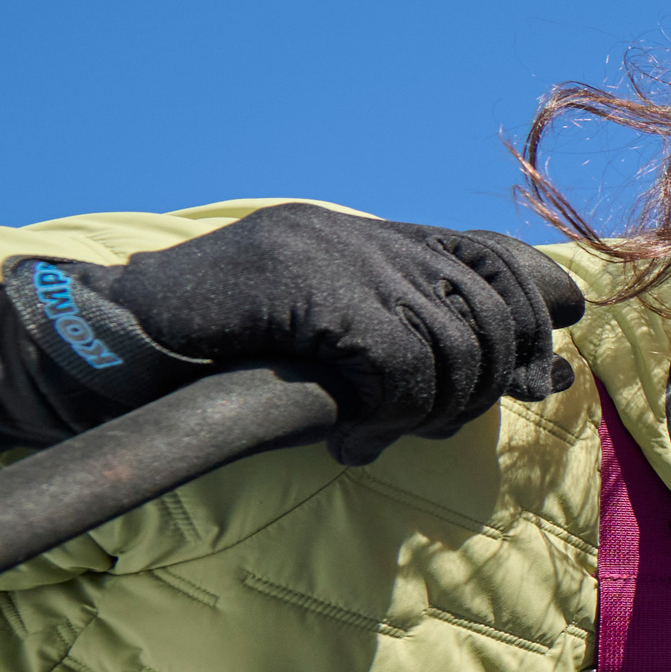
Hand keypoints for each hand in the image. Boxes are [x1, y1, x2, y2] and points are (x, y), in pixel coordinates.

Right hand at [82, 204, 582, 464]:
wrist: (126, 343)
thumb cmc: (232, 359)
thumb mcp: (343, 350)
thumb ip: (426, 348)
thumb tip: (543, 377)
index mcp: (374, 239)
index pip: (497, 256)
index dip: (533, 313)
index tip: (537, 372)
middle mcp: (366, 235)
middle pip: (490, 307)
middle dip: (482, 382)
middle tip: (426, 426)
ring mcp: (340, 253)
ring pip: (452, 344)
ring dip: (427, 410)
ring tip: (374, 435)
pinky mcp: (317, 287)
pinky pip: (401, 364)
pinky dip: (389, 414)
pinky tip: (350, 436)